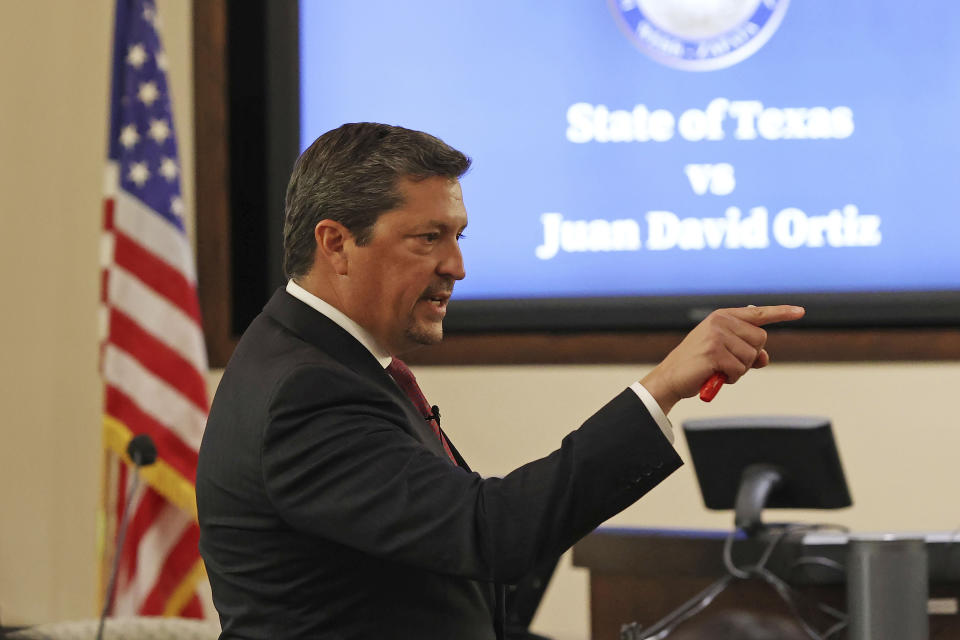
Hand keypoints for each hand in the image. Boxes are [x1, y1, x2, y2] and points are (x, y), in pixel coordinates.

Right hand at [640, 305, 804, 413]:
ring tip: (718, 369)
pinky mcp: (714, 352)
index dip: (781, 312)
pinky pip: (739, 369)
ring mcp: (717, 335)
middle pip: (760, 340)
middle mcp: (720, 321)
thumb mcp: (723, 353)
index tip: (800, 311)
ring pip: (752, 357)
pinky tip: (715, 375)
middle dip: (749, 357)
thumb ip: (745, 350)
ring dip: (739, 370)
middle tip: (728, 363)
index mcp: (722, 316)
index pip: (758, 313)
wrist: (671, 376)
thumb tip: (764, 357)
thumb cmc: (697, 364)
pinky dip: (730, 377)